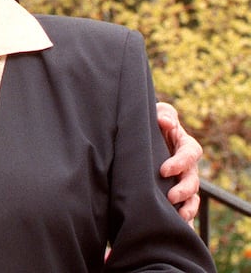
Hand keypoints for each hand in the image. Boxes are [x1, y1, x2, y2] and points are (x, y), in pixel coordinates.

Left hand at [156, 102, 202, 223]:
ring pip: (192, 196)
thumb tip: (165, 121)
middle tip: (170, 196)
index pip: (189, 154)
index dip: (179, 163)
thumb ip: (164, 114)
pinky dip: (184, 216)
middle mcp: (187, 166)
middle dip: (183, 189)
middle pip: (193, 180)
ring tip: (178, 215)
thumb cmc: (153, 122)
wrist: (143, 135)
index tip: (164, 170)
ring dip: (187, 207)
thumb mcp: (159, 113)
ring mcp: (182, 180)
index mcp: (185, 145)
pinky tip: (177, 224)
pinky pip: (185, 206)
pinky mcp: (174, 192)